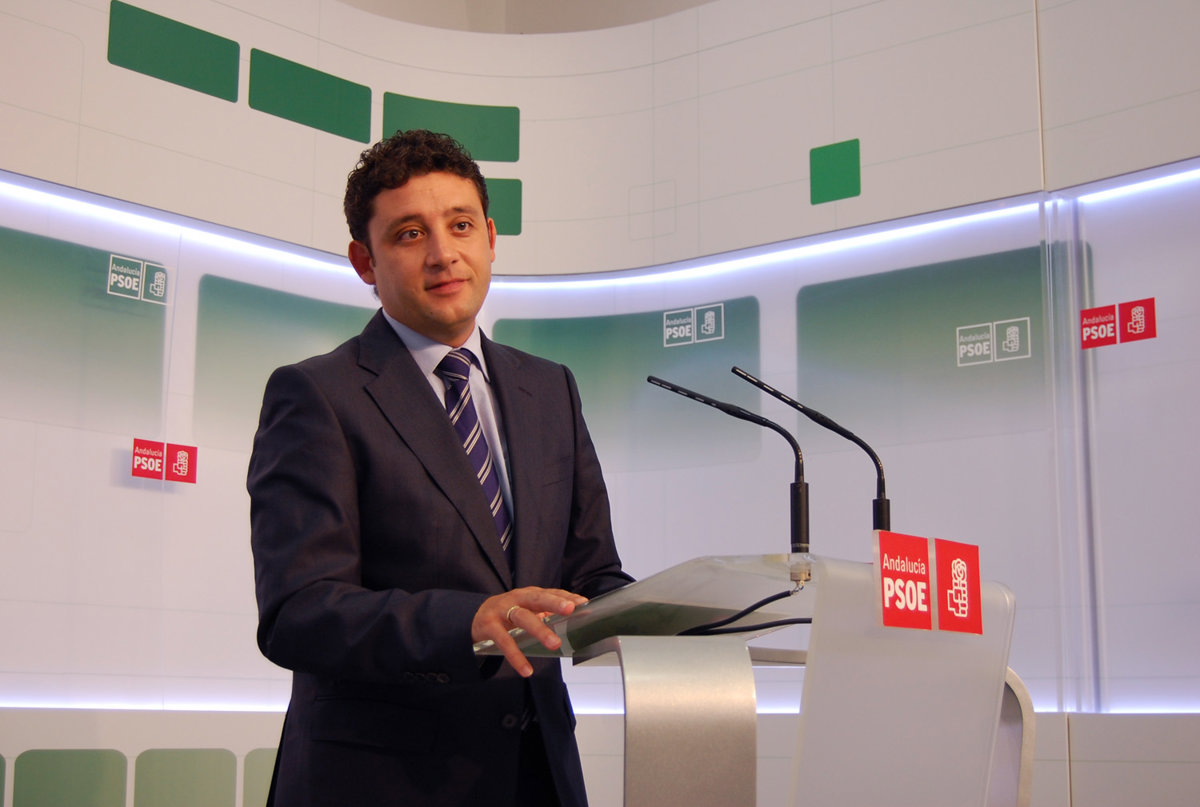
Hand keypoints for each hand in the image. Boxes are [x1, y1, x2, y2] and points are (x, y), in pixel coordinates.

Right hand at [472, 587, 587, 676]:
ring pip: (522, 618)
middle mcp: (516, 599)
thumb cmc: (507, 614)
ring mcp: (501, 611)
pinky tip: (527, 669)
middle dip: (554, 602)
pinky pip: (504, 642)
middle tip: (570, 609)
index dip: (565, 596)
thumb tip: (573, 623)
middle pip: (537, 598)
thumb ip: (546, 614)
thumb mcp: (526, 610)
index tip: (582, 602)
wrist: (474, 618)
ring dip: (539, 630)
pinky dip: (516, 656)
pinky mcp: (489, 626)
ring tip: (555, 644)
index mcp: (528, 595)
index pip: (549, 593)